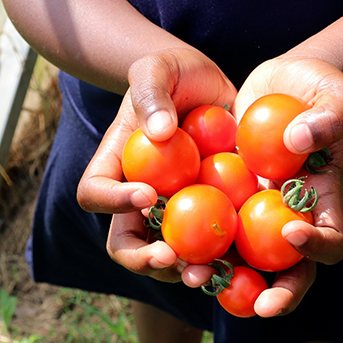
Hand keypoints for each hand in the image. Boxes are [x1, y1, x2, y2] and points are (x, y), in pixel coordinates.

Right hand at [77, 48, 236, 281]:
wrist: (211, 86)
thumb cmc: (175, 72)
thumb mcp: (158, 68)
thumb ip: (151, 93)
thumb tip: (160, 134)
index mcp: (118, 165)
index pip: (95, 192)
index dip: (114, 202)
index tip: (148, 194)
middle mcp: (142, 196)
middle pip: (126, 242)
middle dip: (144, 259)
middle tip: (171, 258)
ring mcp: (177, 209)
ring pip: (170, 256)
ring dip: (185, 271)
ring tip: (209, 274)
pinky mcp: (212, 213)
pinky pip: (215, 245)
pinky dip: (227, 260)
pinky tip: (246, 264)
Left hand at [182, 55, 342, 314]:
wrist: (284, 79)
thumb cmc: (321, 86)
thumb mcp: (336, 95)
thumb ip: (328, 118)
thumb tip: (297, 143)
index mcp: (324, 198)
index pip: (331, 239)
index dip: (317, 248)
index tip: (293, 231)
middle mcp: (291, 213)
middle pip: (289, 267)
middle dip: (277, 292)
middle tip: (258, 307)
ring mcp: (257, 206)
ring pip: (242, 254)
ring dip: (222, 272)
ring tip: (195, 276)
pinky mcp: (226, 192)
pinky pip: (209, 220)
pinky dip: (191, 233)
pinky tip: (165, 236)